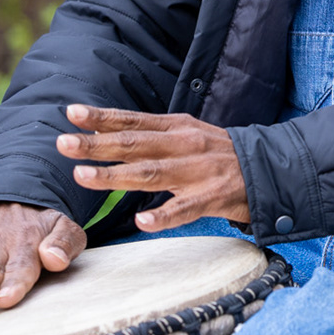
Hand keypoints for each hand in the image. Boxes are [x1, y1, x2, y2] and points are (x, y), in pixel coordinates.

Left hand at [60, 105, 249, 232]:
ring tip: (84, 177)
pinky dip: (164, 215)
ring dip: (116, 175)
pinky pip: (185, 208)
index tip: (71, 113)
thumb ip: (150, 136)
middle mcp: (184, 145)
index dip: (102, 118)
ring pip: (151, 173)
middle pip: (135, 144)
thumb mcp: (186, 134)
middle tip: (64, 144)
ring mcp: (198, 171)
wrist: (269, 168)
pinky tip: (143, 221)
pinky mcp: (213, 197)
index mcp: (176, 127)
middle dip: (96, 144)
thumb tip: (103, 135)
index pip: (133, 120)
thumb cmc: (217, 153)